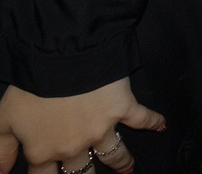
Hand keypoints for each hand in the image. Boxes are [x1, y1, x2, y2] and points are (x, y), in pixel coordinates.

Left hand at [0, 77, 165, 173]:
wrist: (63, 62)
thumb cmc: (30, 89)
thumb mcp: (4, 119)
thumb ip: (2, 149)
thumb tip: (2, 173)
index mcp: (44, 151)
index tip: (51, 173)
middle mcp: (75, 147)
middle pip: (81, 171)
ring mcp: (102, 130)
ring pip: (114, 154)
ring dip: (122, 162)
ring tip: (128, 169)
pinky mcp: (124, 110)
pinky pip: (142, 118)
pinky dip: (154, 121)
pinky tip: (162, 126)